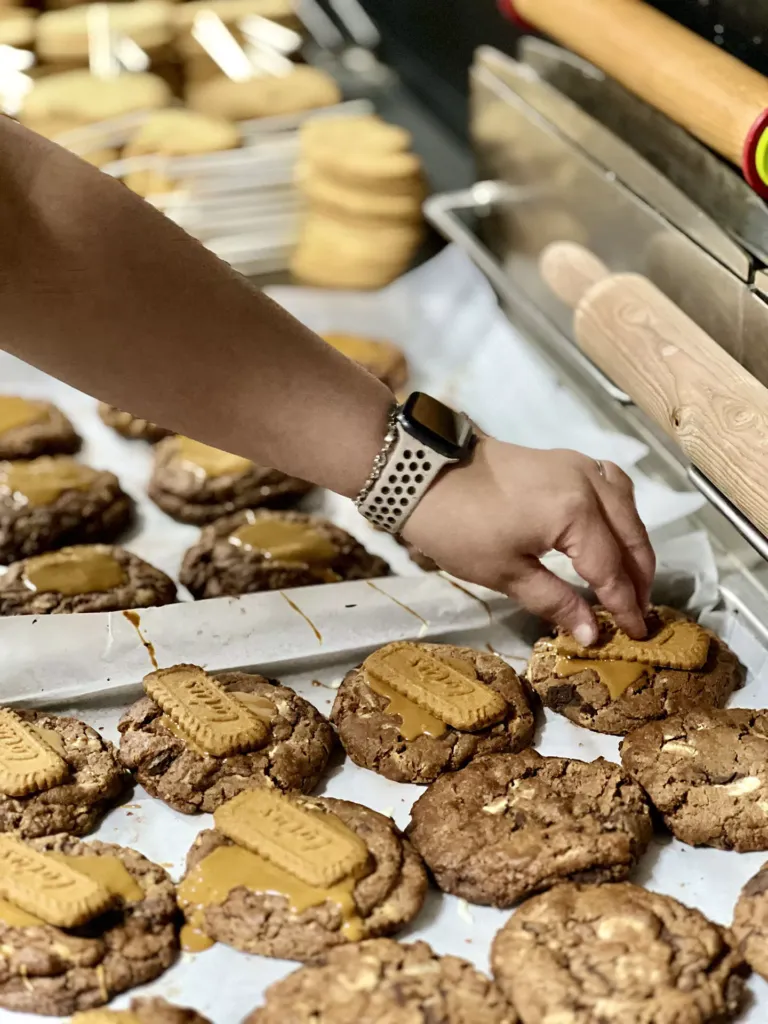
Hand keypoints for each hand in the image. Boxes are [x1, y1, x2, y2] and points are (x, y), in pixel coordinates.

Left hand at [402, 437, 653, 642]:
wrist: (423, 474)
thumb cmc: (459, 528)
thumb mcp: (506, 573)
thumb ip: (556, 602)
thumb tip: (592, 634)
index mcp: (576, 513)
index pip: (612, 569)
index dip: (625, 605)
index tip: (638, 633)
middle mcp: (588, 483)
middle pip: (630, 536)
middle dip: (639, 578)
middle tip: (639, 612)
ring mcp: (578, 465)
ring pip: (627, 508)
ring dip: (634, 545)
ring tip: (630, 580)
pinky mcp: (564, 459)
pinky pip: (611, 486)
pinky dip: (620, 514)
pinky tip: (613, 533)